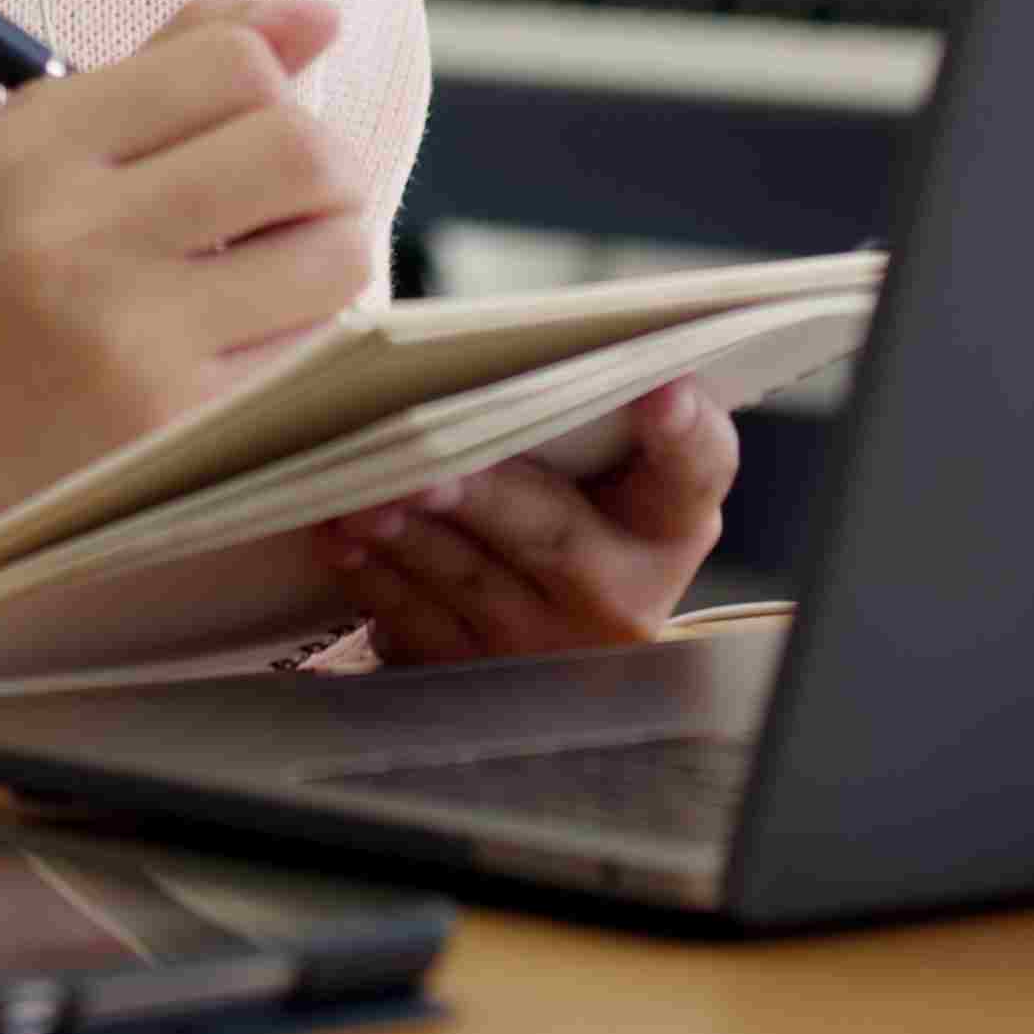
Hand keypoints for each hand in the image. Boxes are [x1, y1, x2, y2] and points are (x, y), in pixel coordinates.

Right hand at [0, 0, 360, 649]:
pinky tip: (243, 346)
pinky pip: (316, 347)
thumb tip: (318, 13)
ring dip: (329, 257)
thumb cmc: (3, 285)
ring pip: (336, 252)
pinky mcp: (172, 423)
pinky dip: (306, 337)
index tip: (241, 133)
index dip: (270, 89)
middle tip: (290, 206)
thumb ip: (181, 63)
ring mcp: (126, 333)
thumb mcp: (52, 152)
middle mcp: (75, 229)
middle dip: (326, 172)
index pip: (236, 63)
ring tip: (270, 276)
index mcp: (40, 140)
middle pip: (304, 150)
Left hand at [310, 380, 737, 667]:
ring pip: (468, 577)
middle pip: (554, 534)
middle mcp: (622, 593)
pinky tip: (338, 533)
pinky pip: (414, 619)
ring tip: (357, 493)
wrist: (545, 621)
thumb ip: (567, 418)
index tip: (660, 393)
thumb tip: (480, 356)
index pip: (695, 469)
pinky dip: (370, 572)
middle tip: (425, 467)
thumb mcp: (598, 470)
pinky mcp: (473, 676)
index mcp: (671, 522)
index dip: (683, 431)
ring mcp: (547, 644)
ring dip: (405, 531)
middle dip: (483, 495)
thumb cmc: (564, 502)